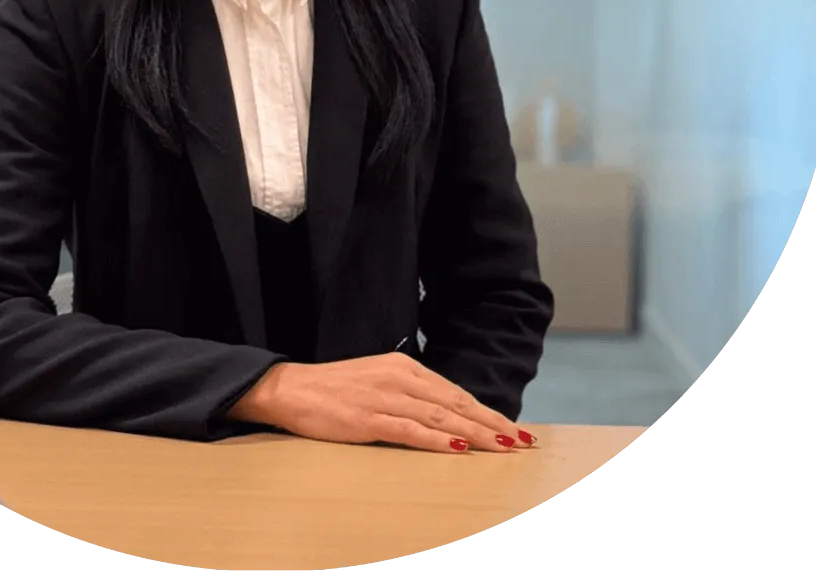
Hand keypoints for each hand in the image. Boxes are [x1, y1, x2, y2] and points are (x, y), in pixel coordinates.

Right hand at [228, 353, 535, 453]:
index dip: (486, 412)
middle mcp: (399, 377)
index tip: (513, 429)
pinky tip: (458, 450)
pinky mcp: (368, 418)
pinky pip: (411, 431)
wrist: (292, 388)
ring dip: (475, 434)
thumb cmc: (335, 390)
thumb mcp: (378, 381)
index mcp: (404, 366)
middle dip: (492, 424)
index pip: (454, 392)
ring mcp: (385, 397)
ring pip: (440, 417)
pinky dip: (438, 441)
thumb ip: (410, 394)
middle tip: (523, 441)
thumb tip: (445, 417)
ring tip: (502, 447)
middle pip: (455, 404)